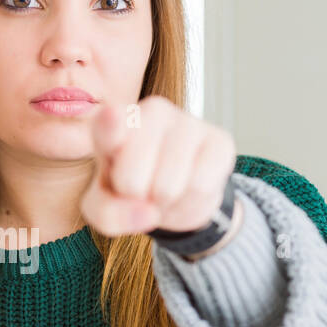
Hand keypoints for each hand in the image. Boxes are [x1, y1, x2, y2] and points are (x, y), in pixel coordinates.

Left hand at [80, 95, 236, 236]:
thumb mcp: (106, 208)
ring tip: (164, 189)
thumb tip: (149, 212)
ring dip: (165, 202)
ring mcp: (188, 121)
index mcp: (113, 123)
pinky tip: (189, 187)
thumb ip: (110, 215)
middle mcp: (152, 112)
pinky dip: (191, 201)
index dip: (111, 124)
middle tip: (142, 188)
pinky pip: (200, 186)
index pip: (108, 123)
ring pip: (168, 186)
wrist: (177, 193)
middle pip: (131, 181)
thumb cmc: (133, 189)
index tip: (111, 116)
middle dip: (136, 199)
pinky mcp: (220, 140)